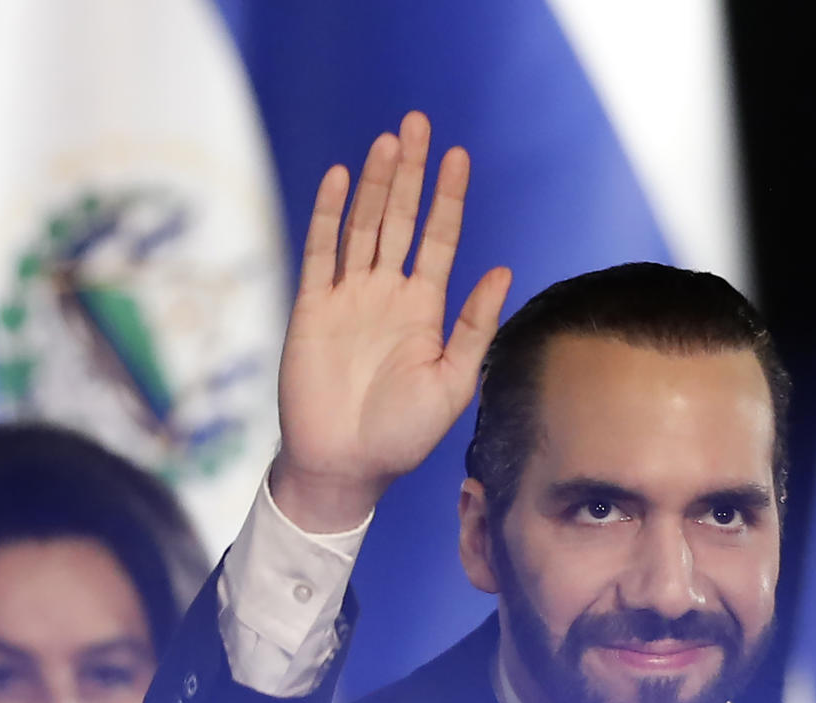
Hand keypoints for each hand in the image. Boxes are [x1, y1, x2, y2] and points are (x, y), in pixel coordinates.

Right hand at [273, 112, 511, 531]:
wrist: (345, 466)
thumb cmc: (402, 435)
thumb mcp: (453, 382)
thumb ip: (476, 326)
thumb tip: (503, 270)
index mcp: (423, 309)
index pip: (439, 238)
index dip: (448, 198)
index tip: (458, 156)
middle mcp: (386, 294)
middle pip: (399, 218)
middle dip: (409, 172)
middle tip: (417, 123)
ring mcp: (347, 297)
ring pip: (361, 225)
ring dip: (373, 183)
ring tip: (387, 140)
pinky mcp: (312, 308)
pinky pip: (319, 252)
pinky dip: (327, 214)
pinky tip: (338, 177)